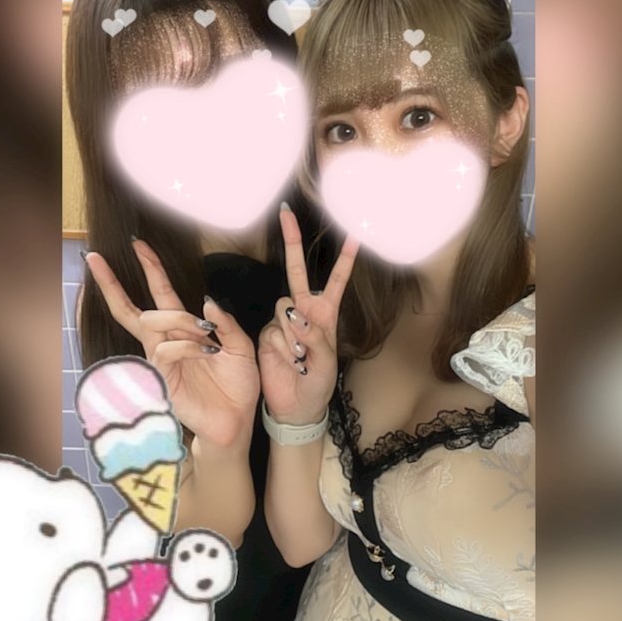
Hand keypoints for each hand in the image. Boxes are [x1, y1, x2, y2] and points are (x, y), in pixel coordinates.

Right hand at [85, 241, 259, 448]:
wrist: (238, 420)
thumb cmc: (237, 385)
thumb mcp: (241, 346)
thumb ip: (225, 322)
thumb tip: (205, 300)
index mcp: (185, 330)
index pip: (162, 293)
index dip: (150, 268)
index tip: (138, 244)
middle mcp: (167, 342)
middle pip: (132, 309)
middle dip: (113, 283)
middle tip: (97, 258)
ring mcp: (161, 360)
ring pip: (152, 322)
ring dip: (180, 320)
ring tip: (207, 333)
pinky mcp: (161, 378)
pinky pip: (166, 349)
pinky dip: (188, 345)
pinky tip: (207, 352)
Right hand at [258, 207, 358, 425]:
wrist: (297, 407)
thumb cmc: (318, 385)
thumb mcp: (328, 362)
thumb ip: (316, 337)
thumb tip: (297, 317)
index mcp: (325, 314)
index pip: (335, 281)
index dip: (344, 259)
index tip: (354, 233)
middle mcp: (303, 312)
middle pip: (297, 271)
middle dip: (292, 242)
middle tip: (286, 213)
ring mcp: (282, 322)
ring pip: (284, 306)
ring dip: (295, 333)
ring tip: (303, 358)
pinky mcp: (267, 334)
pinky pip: (274, 330)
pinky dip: (286, 347)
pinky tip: (292, 362)